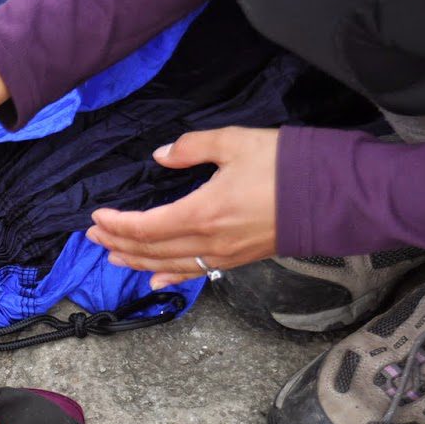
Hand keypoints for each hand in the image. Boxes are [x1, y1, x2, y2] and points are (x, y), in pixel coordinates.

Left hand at [86, 127, 279, 289]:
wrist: (331, 195)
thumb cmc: (284, 165)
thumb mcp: (235, 142)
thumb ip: (192, 147)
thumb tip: (161, 156)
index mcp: (202, 212)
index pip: (146, 227)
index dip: (117, 225)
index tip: (97, 217)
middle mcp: (208, 241)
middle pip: (151, 249)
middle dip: (118, 243)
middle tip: (93, 237)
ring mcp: (223, 255)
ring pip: (168, 265)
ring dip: (136, 261)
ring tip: (112, 255)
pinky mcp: (238, 259)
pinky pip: (195, 273)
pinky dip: (169, 277)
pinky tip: (153, 281)